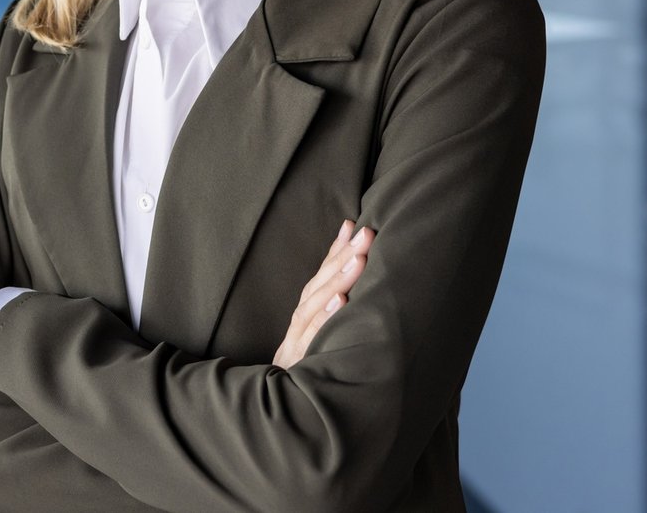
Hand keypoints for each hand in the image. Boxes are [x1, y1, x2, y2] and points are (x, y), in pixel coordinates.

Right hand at [272, 220, 375, 369]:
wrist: (280, 423)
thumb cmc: (306, 383)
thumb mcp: (316, 350)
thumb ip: (328, 319)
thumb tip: (353, 289)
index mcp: (302, 324)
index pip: (318, 280)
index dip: (333, 252)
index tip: (352, 224)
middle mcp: (297, 331)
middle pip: (316, 288)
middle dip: (341, 258)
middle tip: (365, 233)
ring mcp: (296, 349)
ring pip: (313, 309)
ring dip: (337, 281)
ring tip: (359, 259)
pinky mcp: (298, 369)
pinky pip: (313, 342)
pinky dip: (326, 321)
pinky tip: (342, 304)